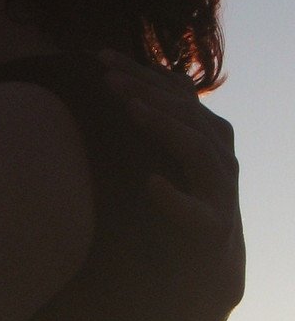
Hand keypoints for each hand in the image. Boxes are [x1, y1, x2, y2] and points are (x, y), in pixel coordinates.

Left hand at [100, 50, 243, 310]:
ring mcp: (221, 191)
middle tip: (108, 79)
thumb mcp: (170, 153)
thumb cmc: (182, 200)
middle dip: (146, 91)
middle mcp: (219, 156)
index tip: (99, 55)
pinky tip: (151, 185)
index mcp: (206, 133)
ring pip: (198, 149)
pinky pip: (198, 212)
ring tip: (131, 111)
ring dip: (164, 126)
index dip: (139, 71)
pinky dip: (175, 199)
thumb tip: (151, 73)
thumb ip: (162, 117)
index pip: (174, 92)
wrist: (207, 265)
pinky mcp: (215, 228)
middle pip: (186, 112)